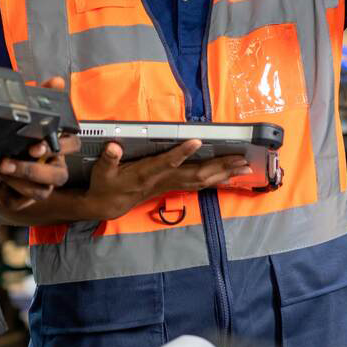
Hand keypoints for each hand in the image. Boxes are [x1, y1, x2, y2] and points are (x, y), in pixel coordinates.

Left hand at [0, 76, 77, 213]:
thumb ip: (45, 95)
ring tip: (0, 167)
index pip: (73, 146)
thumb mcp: (31, 114)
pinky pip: (21, 201)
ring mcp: (42, 185)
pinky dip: (7, 191)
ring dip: (18, 180)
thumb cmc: (21, 137)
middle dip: (33, 170)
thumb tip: (57, 81)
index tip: (38, 145)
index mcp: (60, 146)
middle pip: (59, 176)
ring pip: (41, 191)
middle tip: (9, 161)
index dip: (59, 147)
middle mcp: (55, 167)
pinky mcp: (25, 199)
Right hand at [82, 139, 251, 221]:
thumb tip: (113, 146)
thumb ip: (109, 158)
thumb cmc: (106, 185)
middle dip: (219, 167)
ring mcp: (170, 184)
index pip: (167, 162)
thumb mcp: (102, 172)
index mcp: (147, 174)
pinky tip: (229, 176)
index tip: (197, 140)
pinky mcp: (173, 185)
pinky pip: (200, 184)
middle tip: (241, 159)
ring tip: (243, 166)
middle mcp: (163, 180)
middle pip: (196, 174)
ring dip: (224, 173)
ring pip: (202, 180)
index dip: (182, 152)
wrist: (108, 205)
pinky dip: (216, 179)